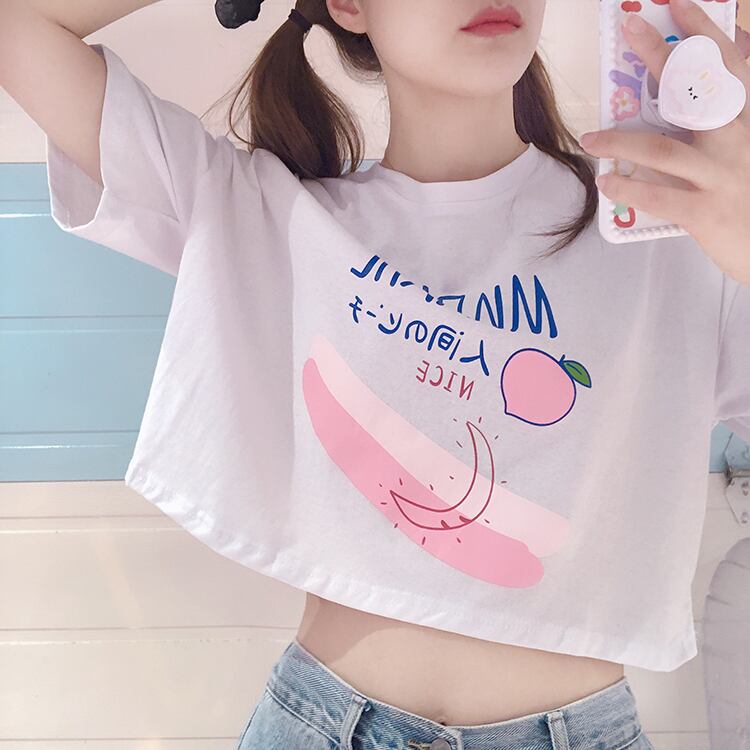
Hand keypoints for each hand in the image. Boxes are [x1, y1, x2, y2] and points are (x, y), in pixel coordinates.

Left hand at [579, 0, 749, 287]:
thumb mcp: (749, 150)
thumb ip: (730, 118)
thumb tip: (704, 86)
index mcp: (749, 122)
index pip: (729, 66)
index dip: (704, 33)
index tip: (677, 5)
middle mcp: (739, 141)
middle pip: (696, 91)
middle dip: (661, 57)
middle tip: (630, 29)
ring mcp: (721, 177)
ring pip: (663, 148)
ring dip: (620, 141)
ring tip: (590, 139)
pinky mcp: (705, 212)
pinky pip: (658, 196)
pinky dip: (627, 188)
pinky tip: (606, 183)